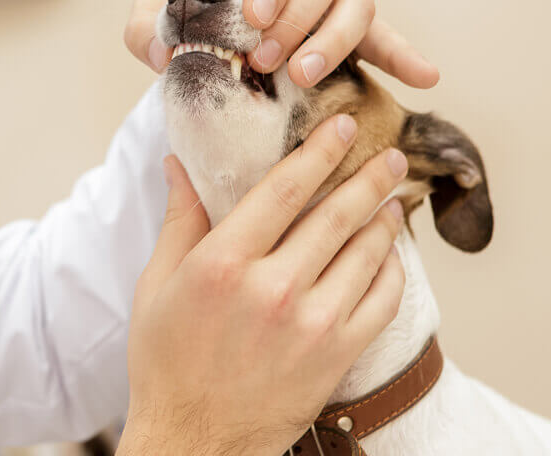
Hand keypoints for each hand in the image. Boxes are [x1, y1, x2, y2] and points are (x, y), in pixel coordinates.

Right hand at [117, 115, 407, 455]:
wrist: (194, 439)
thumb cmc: (168, 361)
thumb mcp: (158, 285)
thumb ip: (179, 220)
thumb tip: (178, 164)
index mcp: (223, 264)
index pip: (284, 189)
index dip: (318, 151)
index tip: (342, 127)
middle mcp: (273, 289)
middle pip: (336, 215)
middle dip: (367, 177)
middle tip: (386, 153)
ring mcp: (312, 325)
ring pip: (365, 254)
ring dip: (384, 218)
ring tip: (392, 197)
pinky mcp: (336, 356)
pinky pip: (381, 302)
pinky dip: (391, 271)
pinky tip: (389, 254)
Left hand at [124, 0, 438, 88]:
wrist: (212, 40)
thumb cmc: (187, 20)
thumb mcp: (153, 19)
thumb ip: (147, 26)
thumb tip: (166, 48)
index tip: (255, 19)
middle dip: (299, 17)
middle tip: (269, 63)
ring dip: (336, 38)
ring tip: (306, 77)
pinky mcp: (353, 21)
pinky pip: (385, 32)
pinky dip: (403, 53)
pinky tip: (424, 77)